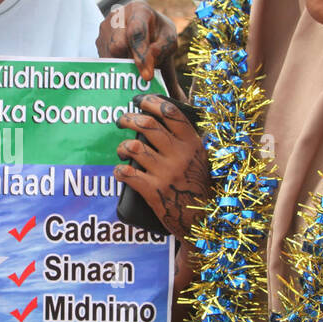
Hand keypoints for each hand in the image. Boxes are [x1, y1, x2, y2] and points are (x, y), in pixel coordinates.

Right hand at [95, 1, 181, 98]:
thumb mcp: (169, 40)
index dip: (140, 55)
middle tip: (143, 76)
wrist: (148, 33)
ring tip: (137, 70)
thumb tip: (150, 56)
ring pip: (109, 55)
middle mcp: (117, 15)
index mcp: (138, 9)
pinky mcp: (99, 41)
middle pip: (117, 45)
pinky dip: (116, 68)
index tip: (147, 76)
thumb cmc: (160, 36)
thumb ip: (163, 48)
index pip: (136, 32)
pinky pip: (104, 60)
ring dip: (123, 67)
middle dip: (130, 63)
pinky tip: (127, 67)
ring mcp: (105, 28)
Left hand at [115, 94, 209, 240]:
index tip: (139, 100)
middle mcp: (179, 155)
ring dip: (123, 146)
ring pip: (134, 147)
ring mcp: (166, 173)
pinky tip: (120, 171)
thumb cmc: (199, 186)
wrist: (203, 221)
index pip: (170, 112)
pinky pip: (127, 173)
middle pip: (147, 125)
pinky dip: (119, 170)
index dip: (151, 102)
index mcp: (192, 143)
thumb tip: (166, 116)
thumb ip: (187, 140)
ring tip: (123, 150)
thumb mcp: (201, 158)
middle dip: (128, 118)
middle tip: (122, 120)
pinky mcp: (153, 191)